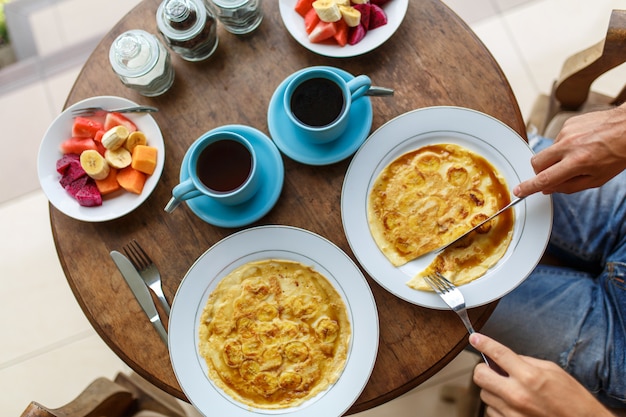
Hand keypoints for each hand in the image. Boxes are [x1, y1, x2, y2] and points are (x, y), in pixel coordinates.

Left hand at [469, 333, 612, 416]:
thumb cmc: (572, 399)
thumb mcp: (552, 370)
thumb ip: (525, 362)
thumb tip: (504, 357)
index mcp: (529, 376)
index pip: (498, 354)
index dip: (483, 343)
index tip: (475, 338)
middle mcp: (517, 395)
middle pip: (480, 376)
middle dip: (484, 369)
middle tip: (493, 369)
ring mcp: (512, 412)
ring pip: (484, 394)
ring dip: (492, 389)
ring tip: (509, 389)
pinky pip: (491, 411)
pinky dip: (497, 405)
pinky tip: (511, 403)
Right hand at [514, 104, 625, 196]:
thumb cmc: (619, 153)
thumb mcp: (598, 179)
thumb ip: (570, 186)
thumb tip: (549, 188)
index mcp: (577, 162)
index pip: (545, 179)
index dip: (529, 187)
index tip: (518, 191)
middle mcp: (569, 146)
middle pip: (537, 163)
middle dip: (539, 172)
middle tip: (552, 174)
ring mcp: (567, 132)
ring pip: (548, 151)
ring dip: (556, 158)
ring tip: (578, 156)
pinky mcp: (568, 123)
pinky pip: (558, 139)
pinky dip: (565, 146)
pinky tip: (581, 144)